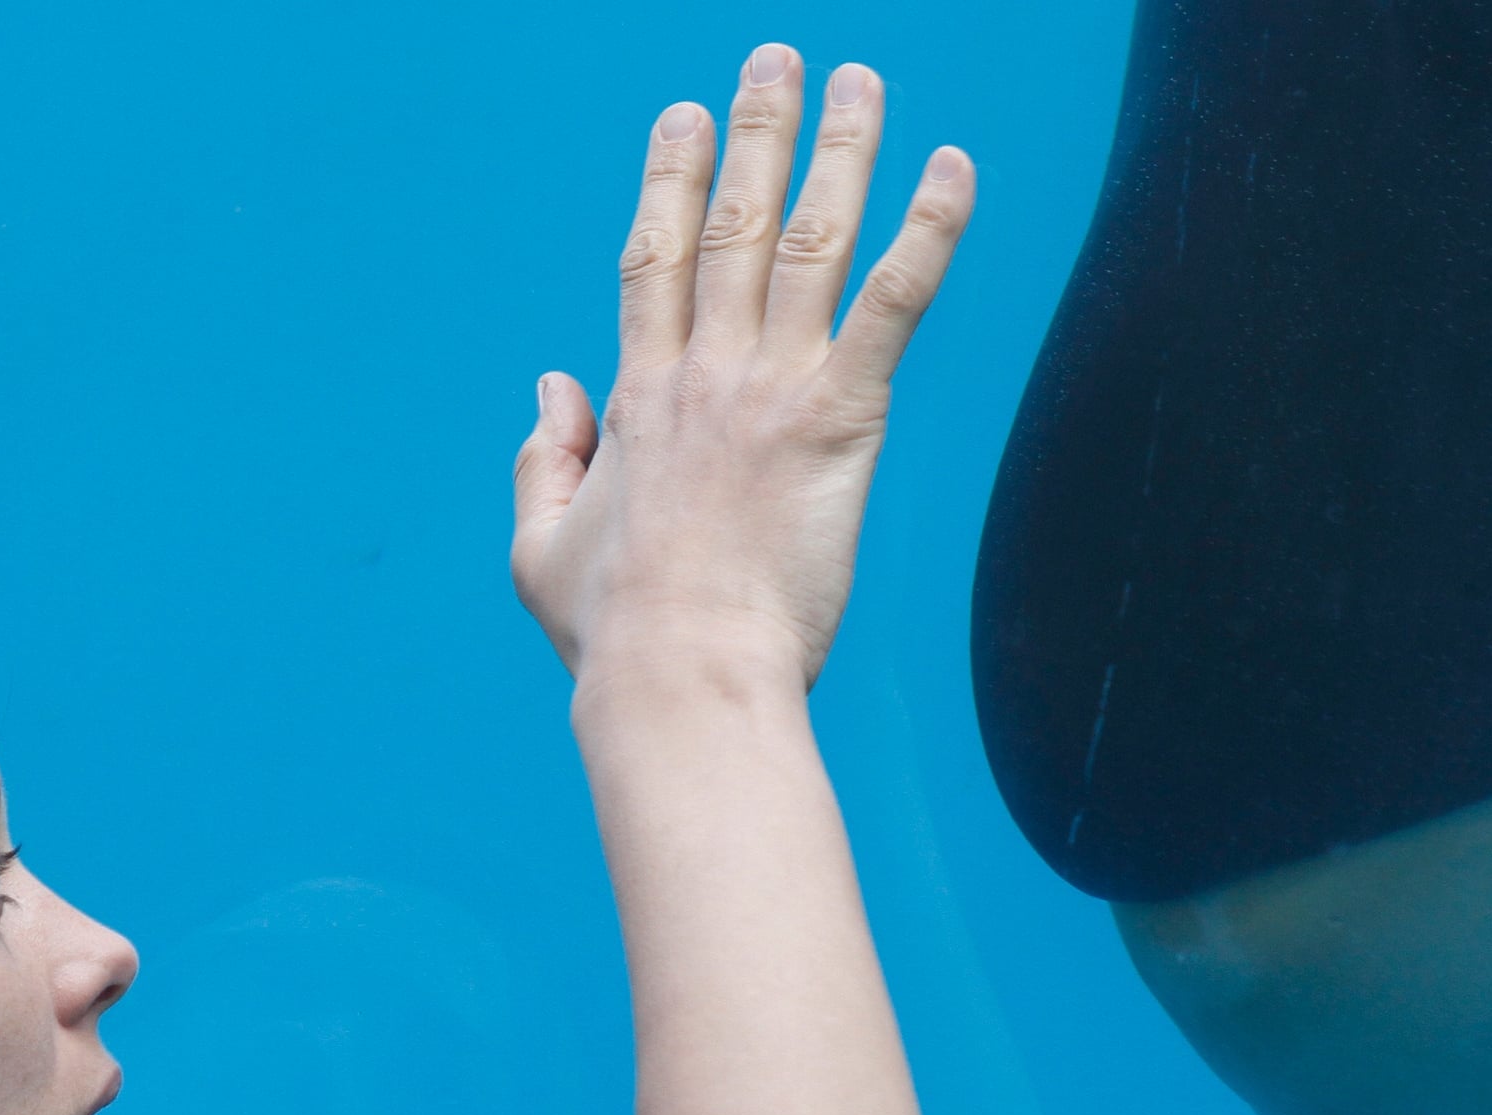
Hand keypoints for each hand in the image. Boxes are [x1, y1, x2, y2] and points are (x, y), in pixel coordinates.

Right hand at [512, 46, 972, 688]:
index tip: (683, 118)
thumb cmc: (615, 635)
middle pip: (730, 220)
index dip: (667, 177)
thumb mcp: (537, 547)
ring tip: (861, 79)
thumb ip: (542, 459)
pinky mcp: (839, 418)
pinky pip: (894, 300)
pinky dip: (929, 228)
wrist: (682, 677)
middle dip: (757, 131)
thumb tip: (552, 388)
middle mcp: (702, 371)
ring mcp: (770, 387)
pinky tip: (954, 166)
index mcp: (635, 398)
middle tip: (777, 61)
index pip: (651, 258)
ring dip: (841, 148)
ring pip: (809, 237)